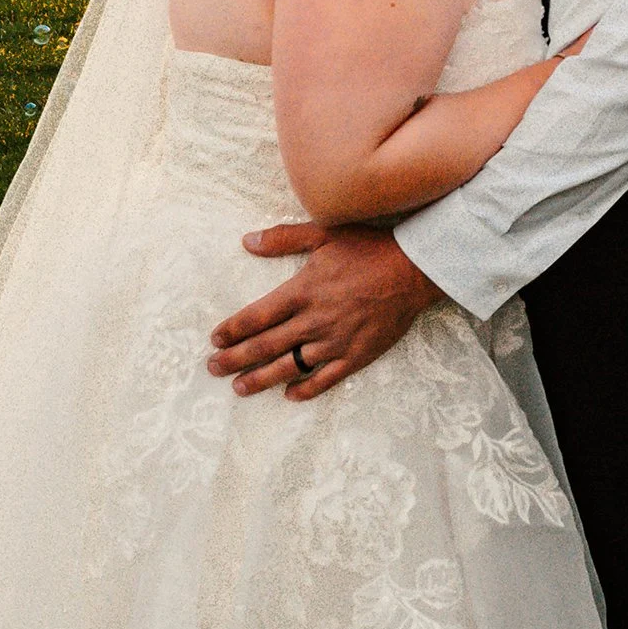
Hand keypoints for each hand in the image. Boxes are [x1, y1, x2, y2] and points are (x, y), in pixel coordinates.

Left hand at [208, 223, 442, 398]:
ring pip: (289, 367)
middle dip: (235, 359)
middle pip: (265, 345)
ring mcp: (335, 342)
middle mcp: (314, 320)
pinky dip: (305, 389)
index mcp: (302, 291)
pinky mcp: (356, 356)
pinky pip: (325, 379)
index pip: (257, 316)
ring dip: (260, 379)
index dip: (233, 330)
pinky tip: (289, 395)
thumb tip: (247, 241)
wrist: (414, 270)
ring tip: (238, 387)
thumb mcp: (325, 234)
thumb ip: (284, 238)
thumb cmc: (369, 248)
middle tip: (213, 369)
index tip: (215, 339)